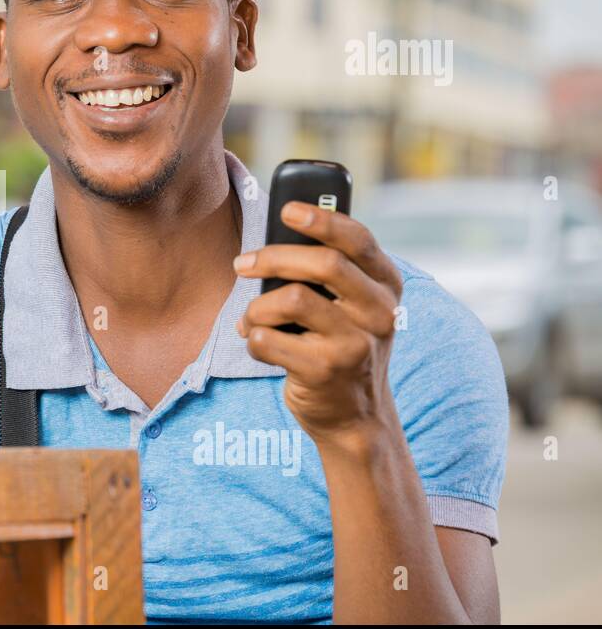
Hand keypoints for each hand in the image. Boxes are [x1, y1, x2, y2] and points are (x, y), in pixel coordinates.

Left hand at [233, 201, 404, 449]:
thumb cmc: (339, 346)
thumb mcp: (350, 307)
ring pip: (290, 299)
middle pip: (323, 264)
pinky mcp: (325, 371)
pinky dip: (254, 340)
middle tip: (242, 264)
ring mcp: (355, 344)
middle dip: (272, 257)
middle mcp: (379, 313)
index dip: (321, 220)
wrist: (355, 418)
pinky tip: (262, 347)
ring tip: (252, 320)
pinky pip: (268, 339)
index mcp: (386, 286)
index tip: (286, 210)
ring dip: (257, 308)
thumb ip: (328, 273)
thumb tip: (273, 237)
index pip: (358, 240)